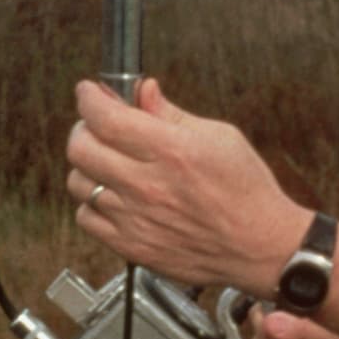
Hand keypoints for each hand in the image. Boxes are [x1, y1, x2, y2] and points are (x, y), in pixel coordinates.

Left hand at [66, 77, 301, 291]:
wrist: (261, 247)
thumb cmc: (247, 193)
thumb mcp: (220, 137)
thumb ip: (172, 114)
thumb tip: (144, 92)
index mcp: (172, 151)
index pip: (105, 118)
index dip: (88, 98)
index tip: (89, 93)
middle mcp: (148, 186)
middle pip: (80, 148)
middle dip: (83, 127)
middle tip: (97, 126)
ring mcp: (136, 219)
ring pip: (78, 182)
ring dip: (87, 165)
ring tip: (108, 162)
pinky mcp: (131, 246)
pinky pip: (86, 217)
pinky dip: (92, 202)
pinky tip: (113, 195)